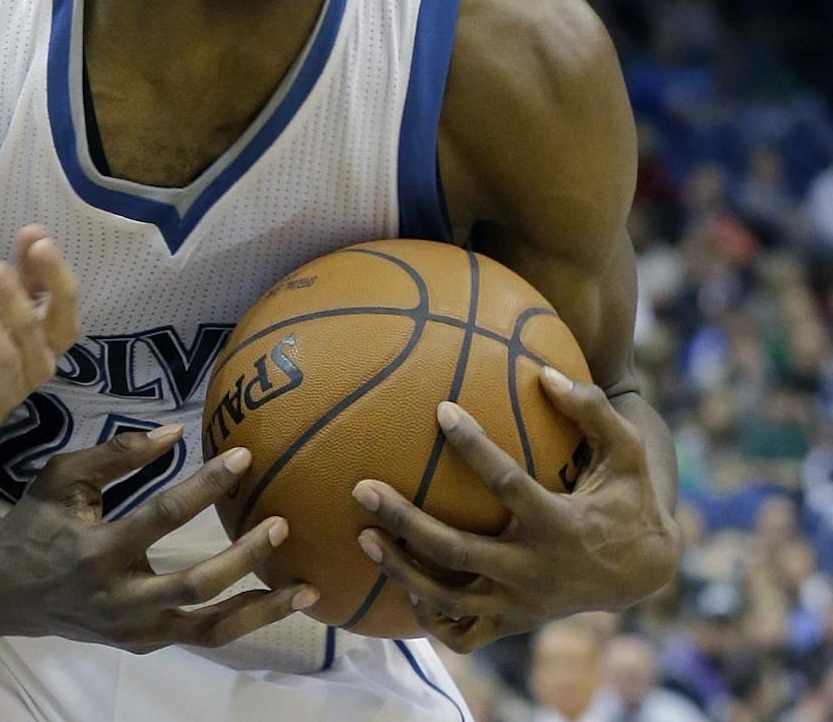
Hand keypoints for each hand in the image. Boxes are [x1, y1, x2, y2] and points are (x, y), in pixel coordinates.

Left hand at [0, 226, 81, 448]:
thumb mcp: (9, 306)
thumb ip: (26, 272)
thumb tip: (35, 231)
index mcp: (52, 336)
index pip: (65, 307)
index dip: (56, 277)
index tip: (40, 244)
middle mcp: (40, 365)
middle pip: (33, 332)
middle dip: (14, 300)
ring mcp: (11, 391)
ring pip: (6, 359)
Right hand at [0, 428, 317, 649]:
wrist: (3, 591)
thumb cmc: (36, 522)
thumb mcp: (63, 477)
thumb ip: (118, 454)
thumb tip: (176, 434)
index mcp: (97, 550)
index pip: (163, 515)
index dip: (206, 486)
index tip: (243, 458)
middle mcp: (118, 598)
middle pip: (196, 583)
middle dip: (245, 555)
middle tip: (283, 524)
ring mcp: (133, 630)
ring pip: (209, 628)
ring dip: (260, 609)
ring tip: (306, 589)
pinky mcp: (142, 645)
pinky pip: (200, 637)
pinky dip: (239, 623)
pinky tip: (273, 605)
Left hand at [352, 369, 680, 651]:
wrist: (643, 571)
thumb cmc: (626, 498)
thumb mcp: (625, 452)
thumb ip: (592, 409)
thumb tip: (547, 373)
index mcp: (560, 526)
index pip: (507, 484)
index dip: (474, 446)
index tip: (442, 409)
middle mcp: (535, 571)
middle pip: (456, 552)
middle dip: (404, 522)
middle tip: (362, 488)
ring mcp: (520, 604)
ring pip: (448, 599)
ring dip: (400, 571)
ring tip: (362, 537)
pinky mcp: (512, 623)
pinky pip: (462, 632)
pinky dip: (428, 614)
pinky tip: (401, 583)